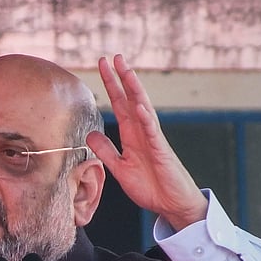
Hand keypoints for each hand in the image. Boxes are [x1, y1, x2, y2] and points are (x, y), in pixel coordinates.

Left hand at [86, 54, 207, 231]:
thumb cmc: (150, 186)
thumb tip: (90, 134)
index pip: (120, 105)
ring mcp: (153, 140)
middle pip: (131, 100)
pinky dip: (146, 119)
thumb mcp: (119, 168)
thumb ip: (106, 151)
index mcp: (131, 135)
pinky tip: (139, 105)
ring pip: (143, 109)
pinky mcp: (161, 152)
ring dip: (134, 90)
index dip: (111, 86)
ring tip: (126, 71)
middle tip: (112, 57)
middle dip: (121, 78)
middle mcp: (142, 132)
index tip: (102, 67)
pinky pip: (152, 133)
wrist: (171, 204)